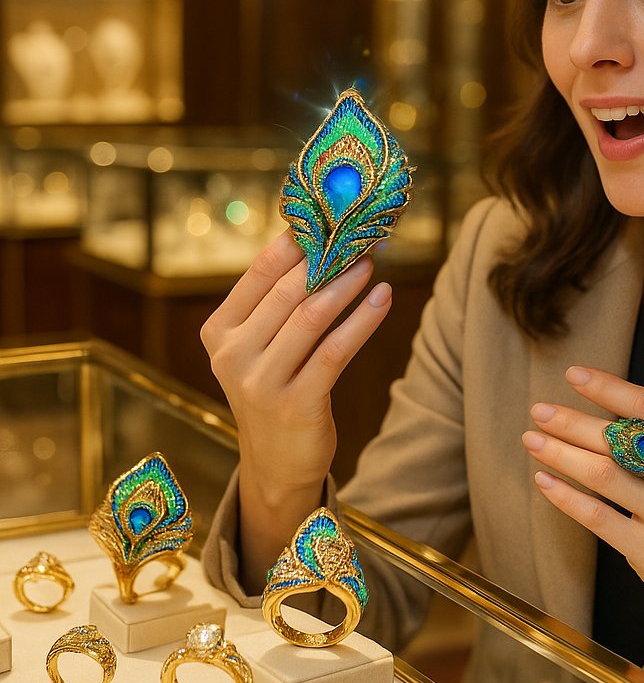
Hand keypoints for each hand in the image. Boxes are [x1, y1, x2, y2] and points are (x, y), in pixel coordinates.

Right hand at [201, 231, 392, 499]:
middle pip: (288, 291)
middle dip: (328, 258)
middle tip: (361, 236)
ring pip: (312, 316)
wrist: (275, 465)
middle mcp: (233, 354)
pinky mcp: (296, 404)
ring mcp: (261, 382)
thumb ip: (277, 303)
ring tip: (372, 261)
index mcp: (219, 330)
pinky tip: (384, 298)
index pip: (259, 272)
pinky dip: (364, 319)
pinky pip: (336, 350)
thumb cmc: (275, 390)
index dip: (296, 241)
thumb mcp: (259, 347)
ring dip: (348, 284)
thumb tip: (316, 242)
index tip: (328, 217)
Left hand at [523, 365, 643, 682]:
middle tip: (539, 409)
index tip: (575, 375)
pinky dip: (566, 497)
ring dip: (560, 453)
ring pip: (604, 474)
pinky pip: (599, 518)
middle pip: (621, 439)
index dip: (609, 388)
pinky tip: (544, 482)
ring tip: (532, 440)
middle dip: (572, 421)